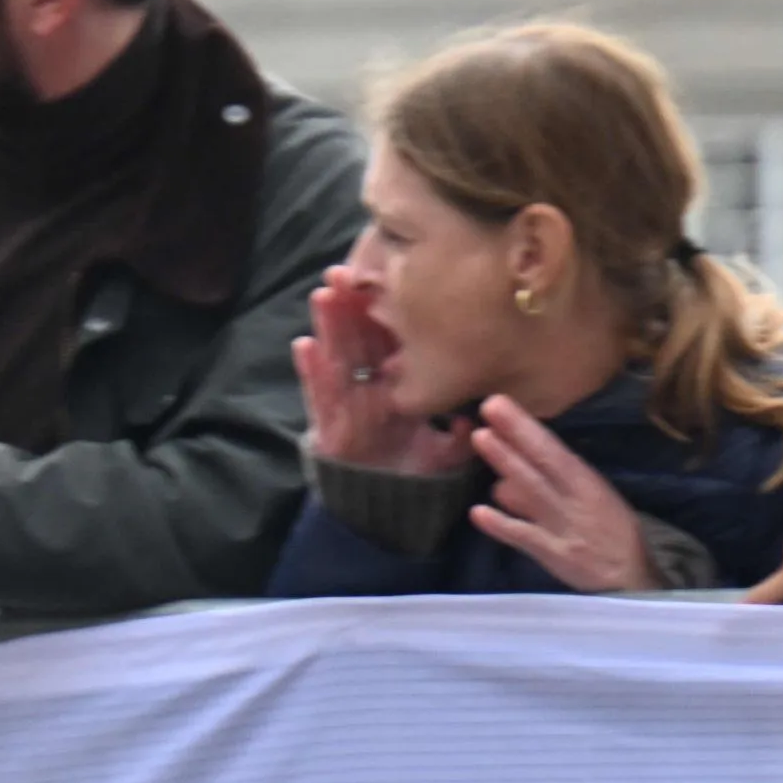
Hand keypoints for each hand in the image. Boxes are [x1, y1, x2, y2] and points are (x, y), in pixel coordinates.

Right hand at [288, 271, 470, 475]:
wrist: (383, 515)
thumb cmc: (412, 478)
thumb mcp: (447, 453)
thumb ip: (462, 434)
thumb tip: (478, 416)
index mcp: (396, 386)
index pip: (393, 340)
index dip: (390, 309)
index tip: (392, 273)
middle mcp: (368, 389)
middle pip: (359, 337)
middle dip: (351, 302)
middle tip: (348, 267)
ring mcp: (345, 406)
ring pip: (336, 358)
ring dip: (328, 325)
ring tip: (324, 292)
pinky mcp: (327, 428)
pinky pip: (318, 397)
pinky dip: (311, 373)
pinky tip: (304, 345)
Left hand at [469, 395, 654, 591]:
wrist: (634, 579)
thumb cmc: (607, 537)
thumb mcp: (585, 505)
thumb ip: (545, 493)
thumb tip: (502, 483)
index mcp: (585, 482)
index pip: (552, 448)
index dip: (525, 426)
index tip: (499, 402)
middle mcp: (576, 497)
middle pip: (544, 460)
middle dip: (516, 431)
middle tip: (489, 404)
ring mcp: (566, 525)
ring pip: (534, 489)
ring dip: (507, 462)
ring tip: (481, 438)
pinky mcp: (558, 554)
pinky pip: (527, 537)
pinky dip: (502, 526)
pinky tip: (478, 512)